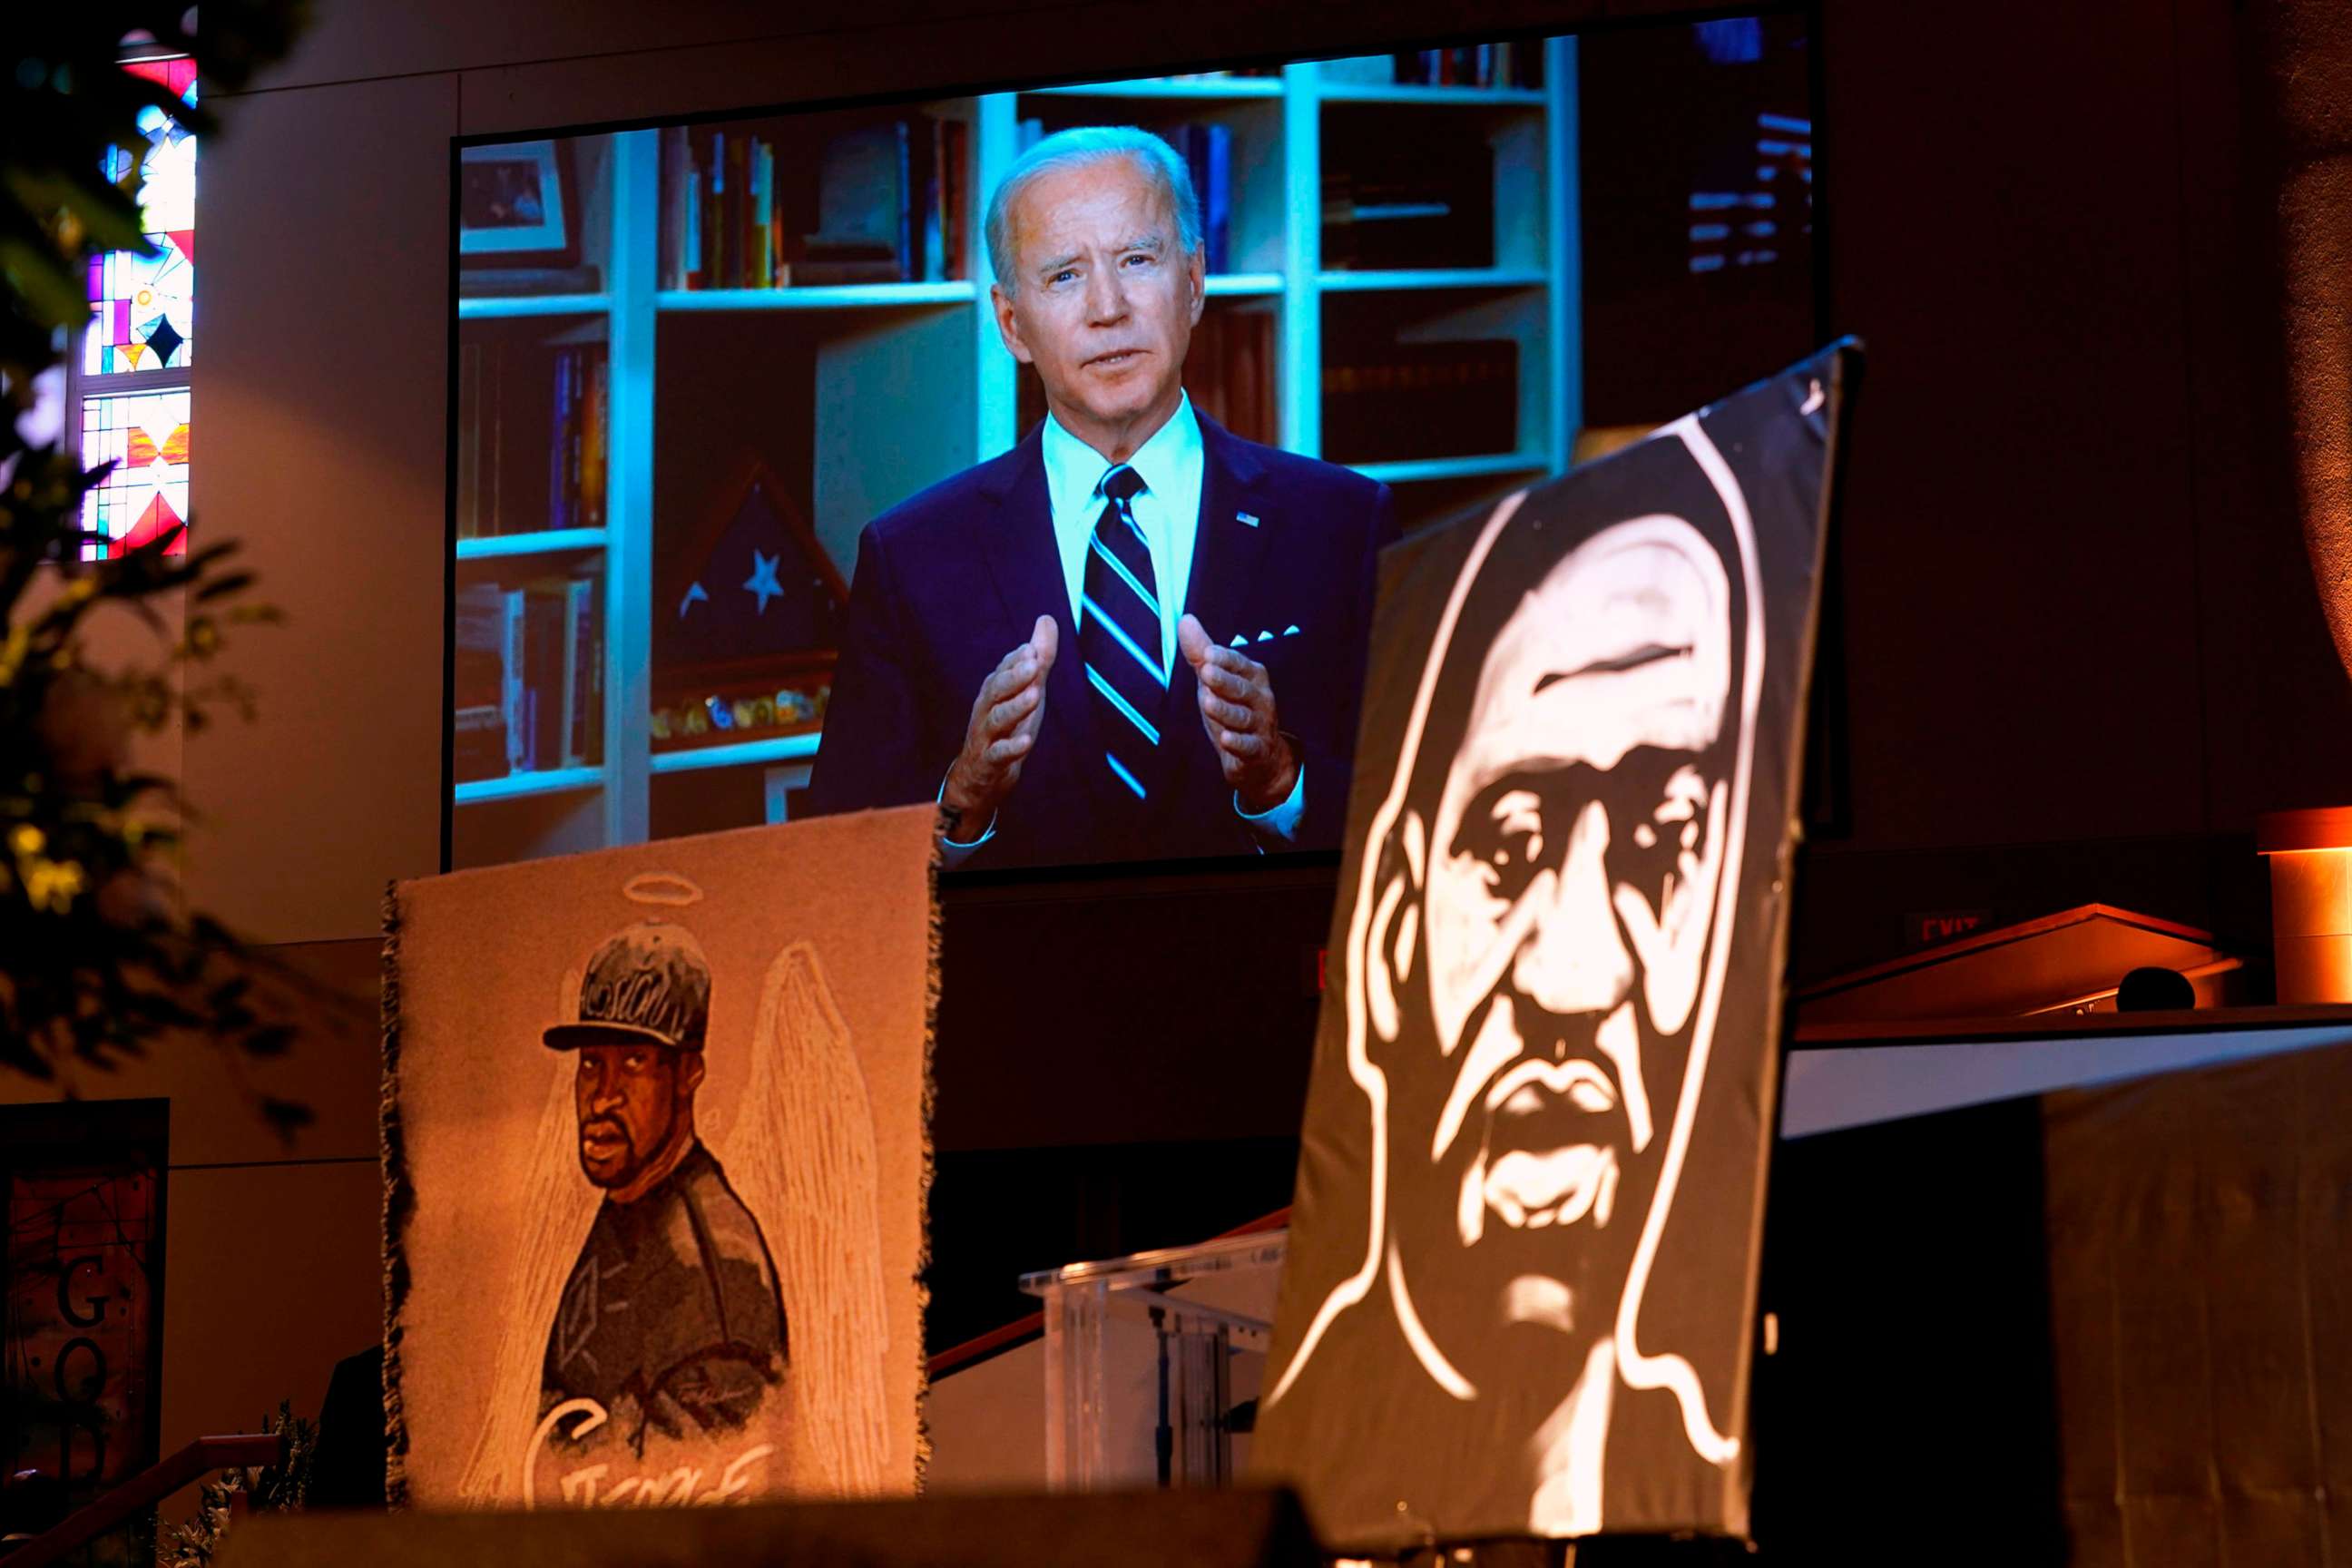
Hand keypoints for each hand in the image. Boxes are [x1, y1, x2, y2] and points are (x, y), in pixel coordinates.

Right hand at [943, 616, 1056, 833]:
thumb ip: (1039, 658)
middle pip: (997, 689)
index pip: (1004, 670)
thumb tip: (1046, 619)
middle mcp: (987, 709)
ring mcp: (987, 736)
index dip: (1018, 660)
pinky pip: (999, 753)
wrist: (982, 775)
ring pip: (997, 718)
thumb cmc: (1007, 726)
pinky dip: (1011, 747)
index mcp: (995, 690)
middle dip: (1015, 676)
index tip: (1033, 648)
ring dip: (1015, 707)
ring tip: (1035, 695)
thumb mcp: (1026, 691)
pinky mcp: (990, 762)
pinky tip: (1026, 742)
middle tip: (1034, 663)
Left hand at [1179, 614, 1298, 813]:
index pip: (1240, 664)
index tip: (1208, 653)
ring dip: (1225, 710)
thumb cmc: (1235, 710)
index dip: (1225, 659)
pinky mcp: (1256, 750)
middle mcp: (1260, 699)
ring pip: (1243, 717)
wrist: (1260, 756)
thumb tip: (1185, 619)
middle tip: (1206, 672)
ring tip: (1207, 703)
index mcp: (1252, 677)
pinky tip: (1226, 739)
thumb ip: (1201, 653)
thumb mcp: (1215, 681)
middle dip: (1224, 681)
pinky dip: (1238, 743)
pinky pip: (1248, 746)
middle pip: (1242, 689)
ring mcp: (1260, 726)